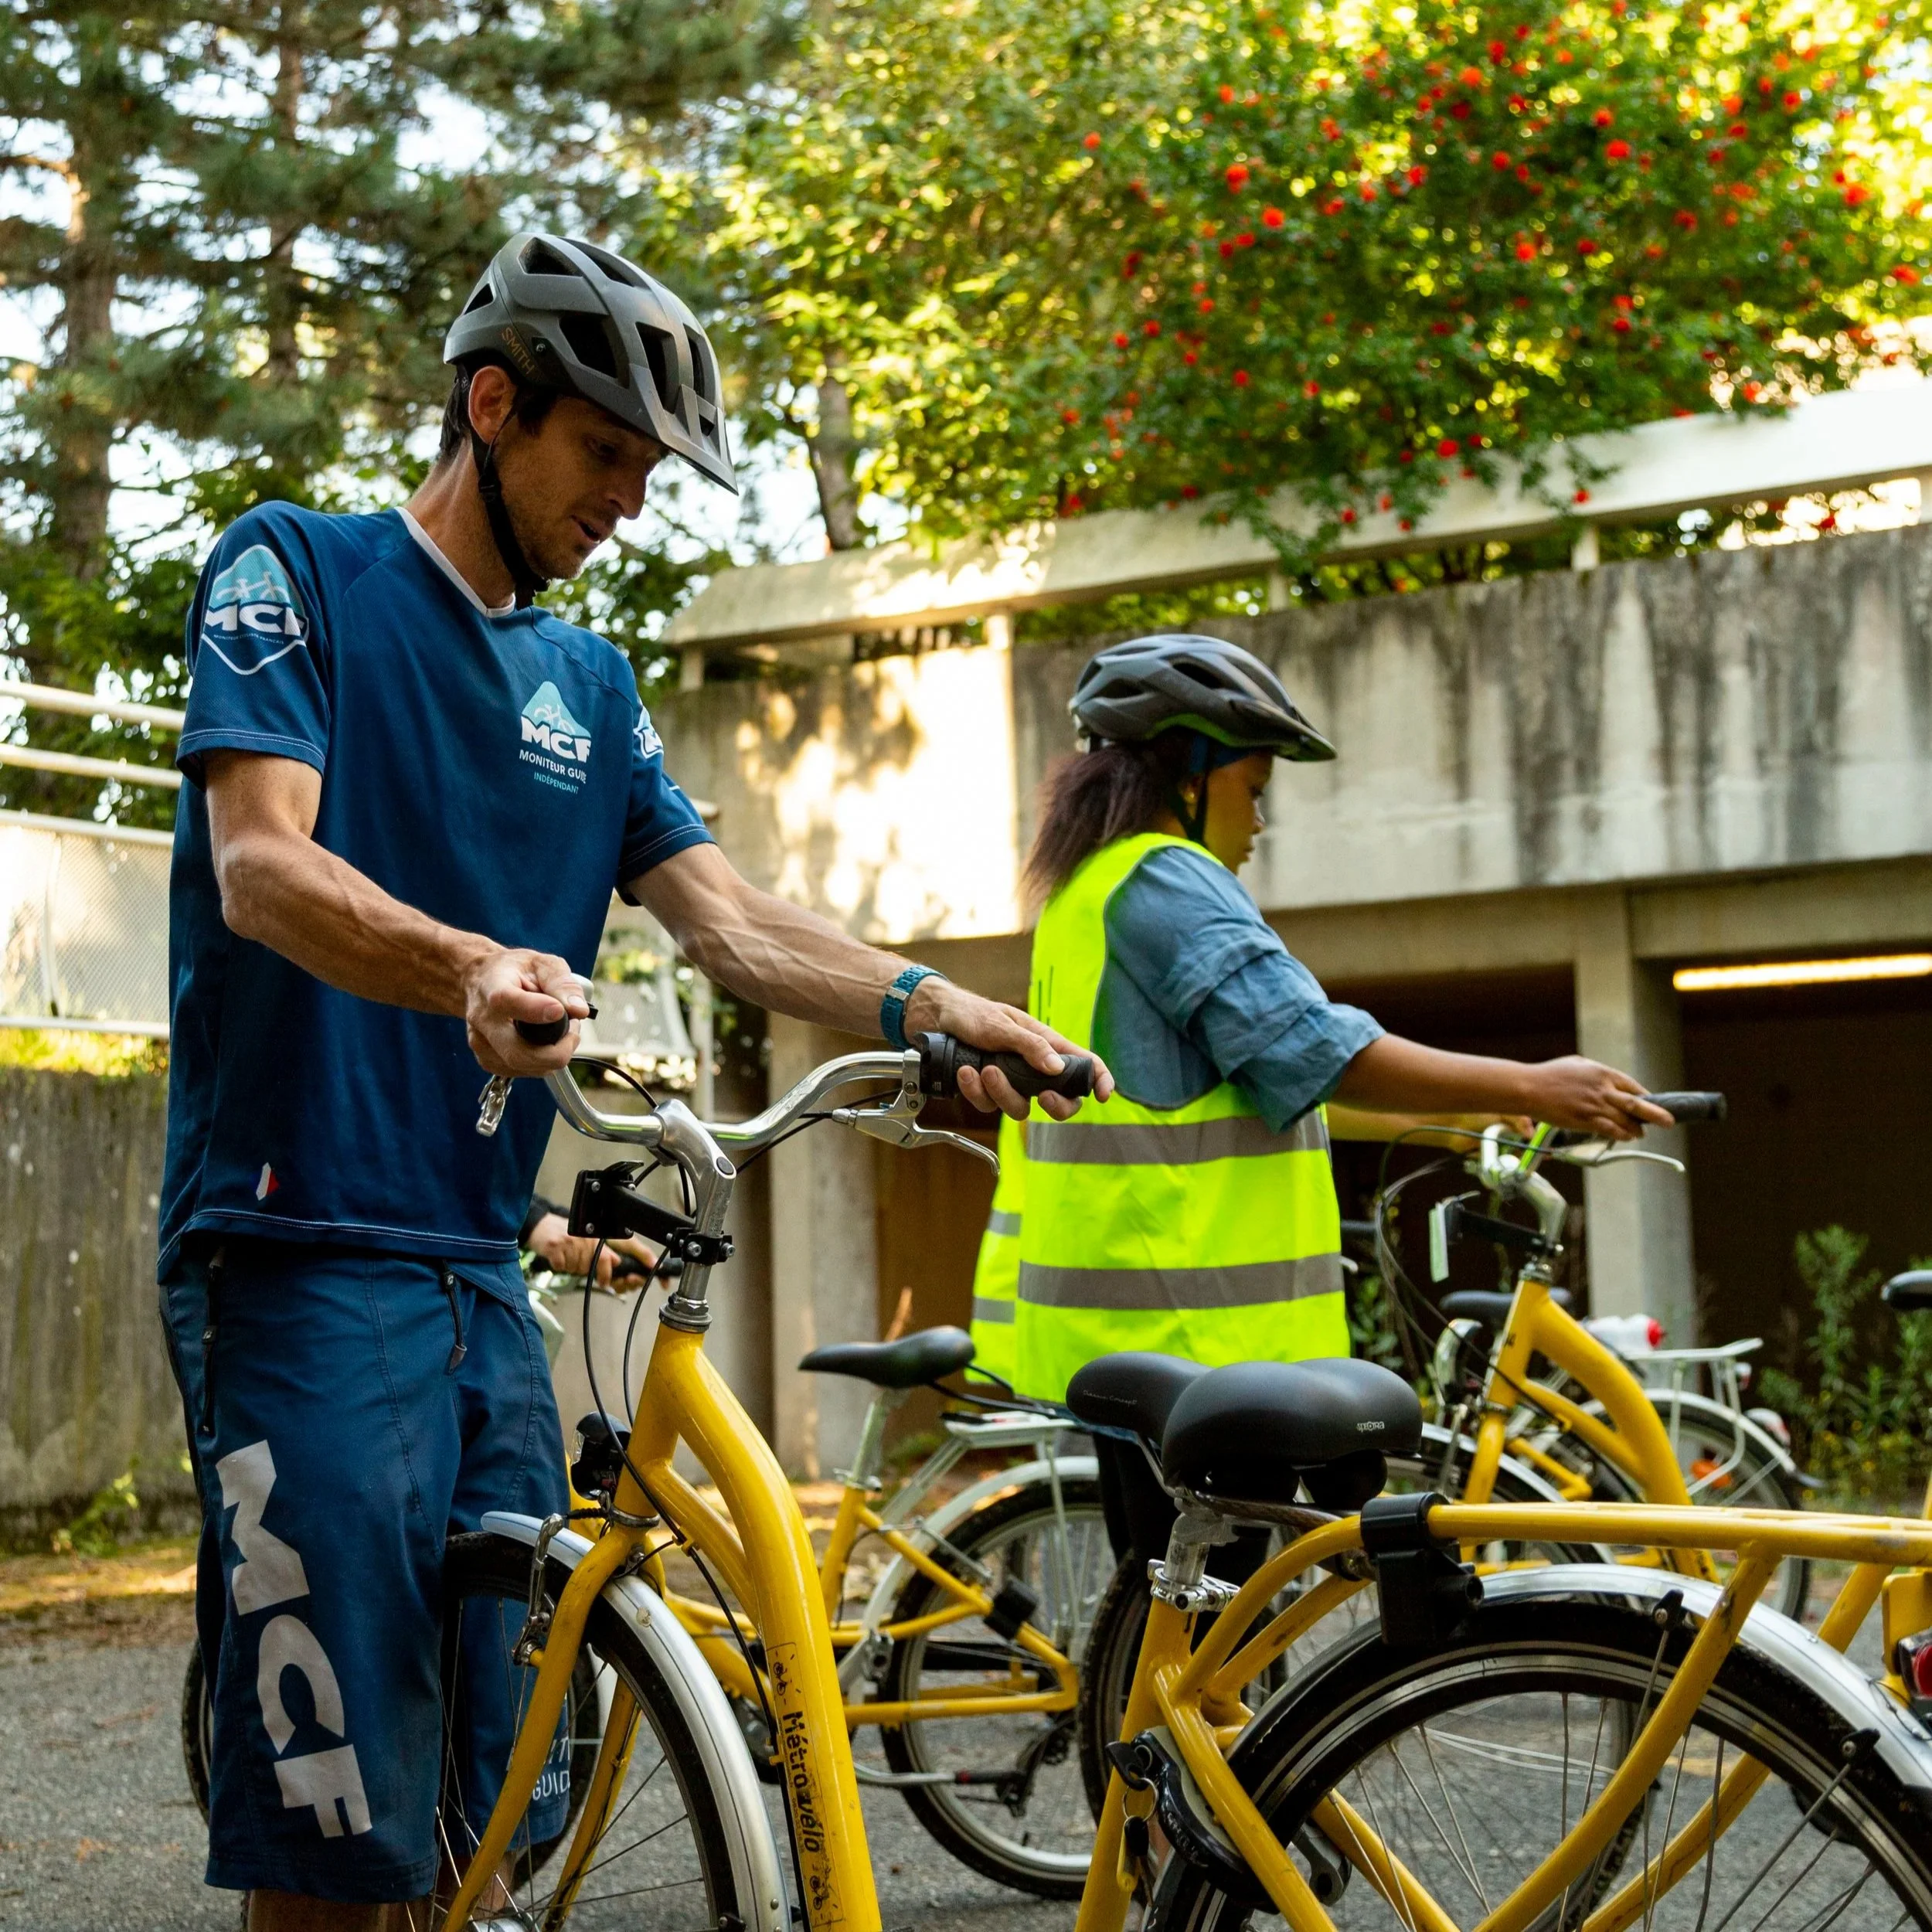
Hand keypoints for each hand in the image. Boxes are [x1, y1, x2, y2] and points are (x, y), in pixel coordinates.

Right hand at [464, 948, 591, 1076]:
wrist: (480, 981)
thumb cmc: (512, 971)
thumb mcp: (542, 963)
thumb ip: (562, 983)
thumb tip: (579, 1010)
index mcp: (493, 988)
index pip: (507, 1002)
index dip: (536, 1011)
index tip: (560, 1012)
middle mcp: (483, 1020)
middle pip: (517, 1053)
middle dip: (556, 1051)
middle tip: (573, 1029)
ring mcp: (481, 1043)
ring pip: (522, 1066)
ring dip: (551, 1056)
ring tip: (560, 1031)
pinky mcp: (487, 1059)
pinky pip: (520, 1071)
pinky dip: (540, 1062)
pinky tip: (544, 1043)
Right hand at [527, 1213, 660, 1285]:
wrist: (540, 1227)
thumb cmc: (565, 1235)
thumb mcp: (588, 1241)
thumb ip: (604, 1254)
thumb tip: (617, 1266)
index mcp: (598, 1236)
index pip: (618, 1252)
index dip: (632, 1262)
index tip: (642, 1275)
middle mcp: (587, 1237)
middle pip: (598, 1265)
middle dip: (593, 1272)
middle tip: (586, 1267)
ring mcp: (572, 1242)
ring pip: (580, 1269)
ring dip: (574, 1268)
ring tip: (569, 1256)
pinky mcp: (556, 1248)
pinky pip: (563, 1268)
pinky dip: (561, 1266)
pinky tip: (559, 1257)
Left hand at [902, 978, 1114, 1121]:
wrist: (934, 1018)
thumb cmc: (972, 1013)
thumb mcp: (1003, 1025)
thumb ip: (1031, 1047)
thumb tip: (1058, 1068)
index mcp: (1045, 1045)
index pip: (1083, 1064)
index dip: (1099, 1079)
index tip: (1105, 1094)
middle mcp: (1032, 1067)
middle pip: (1060, 1100)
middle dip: (1056, 1106)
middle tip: (1043, 1098)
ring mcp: (1010, 1081)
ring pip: (1021, 1108)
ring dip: (1002, 1093)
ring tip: (984, 1070)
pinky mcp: (987, 1091)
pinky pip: (989, 1105)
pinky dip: (976, 1091)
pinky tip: (967, 1073)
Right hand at [1517, 1057, 1673, 1139]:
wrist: (1530, 1088)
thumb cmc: (1551, 1074)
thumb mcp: (1578, 1064)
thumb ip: (1597, 1073)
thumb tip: (1609, 1081)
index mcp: (1602, 1073)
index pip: (1633, 1086)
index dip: (1645, 1096)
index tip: (1652, 1102)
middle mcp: (1603, 1090)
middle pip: (1637, 1104)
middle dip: (1656, 1114)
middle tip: (1669, 1122)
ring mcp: (1595, 1107)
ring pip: (1625, 1121)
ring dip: (1636, 1129)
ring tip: (1640, 1133)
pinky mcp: (1585, 1121)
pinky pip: (1610, 1130)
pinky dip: (1621, 1135)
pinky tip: (1626, 1137)